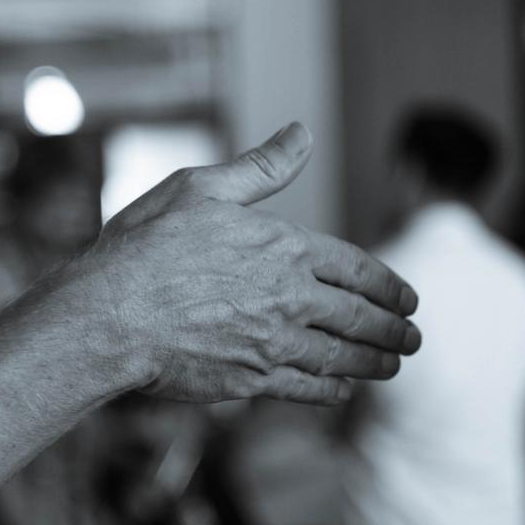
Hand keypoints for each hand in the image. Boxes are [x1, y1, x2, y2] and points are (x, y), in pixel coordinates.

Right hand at [81, 122, 420, 406]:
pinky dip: (333, 390)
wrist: (110, 313)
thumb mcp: (202, 188)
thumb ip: (262, 168)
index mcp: (285, 247)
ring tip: (393, 367)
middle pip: (361, 318)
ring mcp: (274, 342)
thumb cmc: (147, 245)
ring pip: (342, 357)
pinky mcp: (252, 379)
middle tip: (414, 339)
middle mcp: (290, 297)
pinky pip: (308, 388)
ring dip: (375, 363)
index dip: (391, 286)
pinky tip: (344, 391)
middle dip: (394, 330)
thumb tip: (302, 134)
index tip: (410, 299)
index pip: (358, 269)